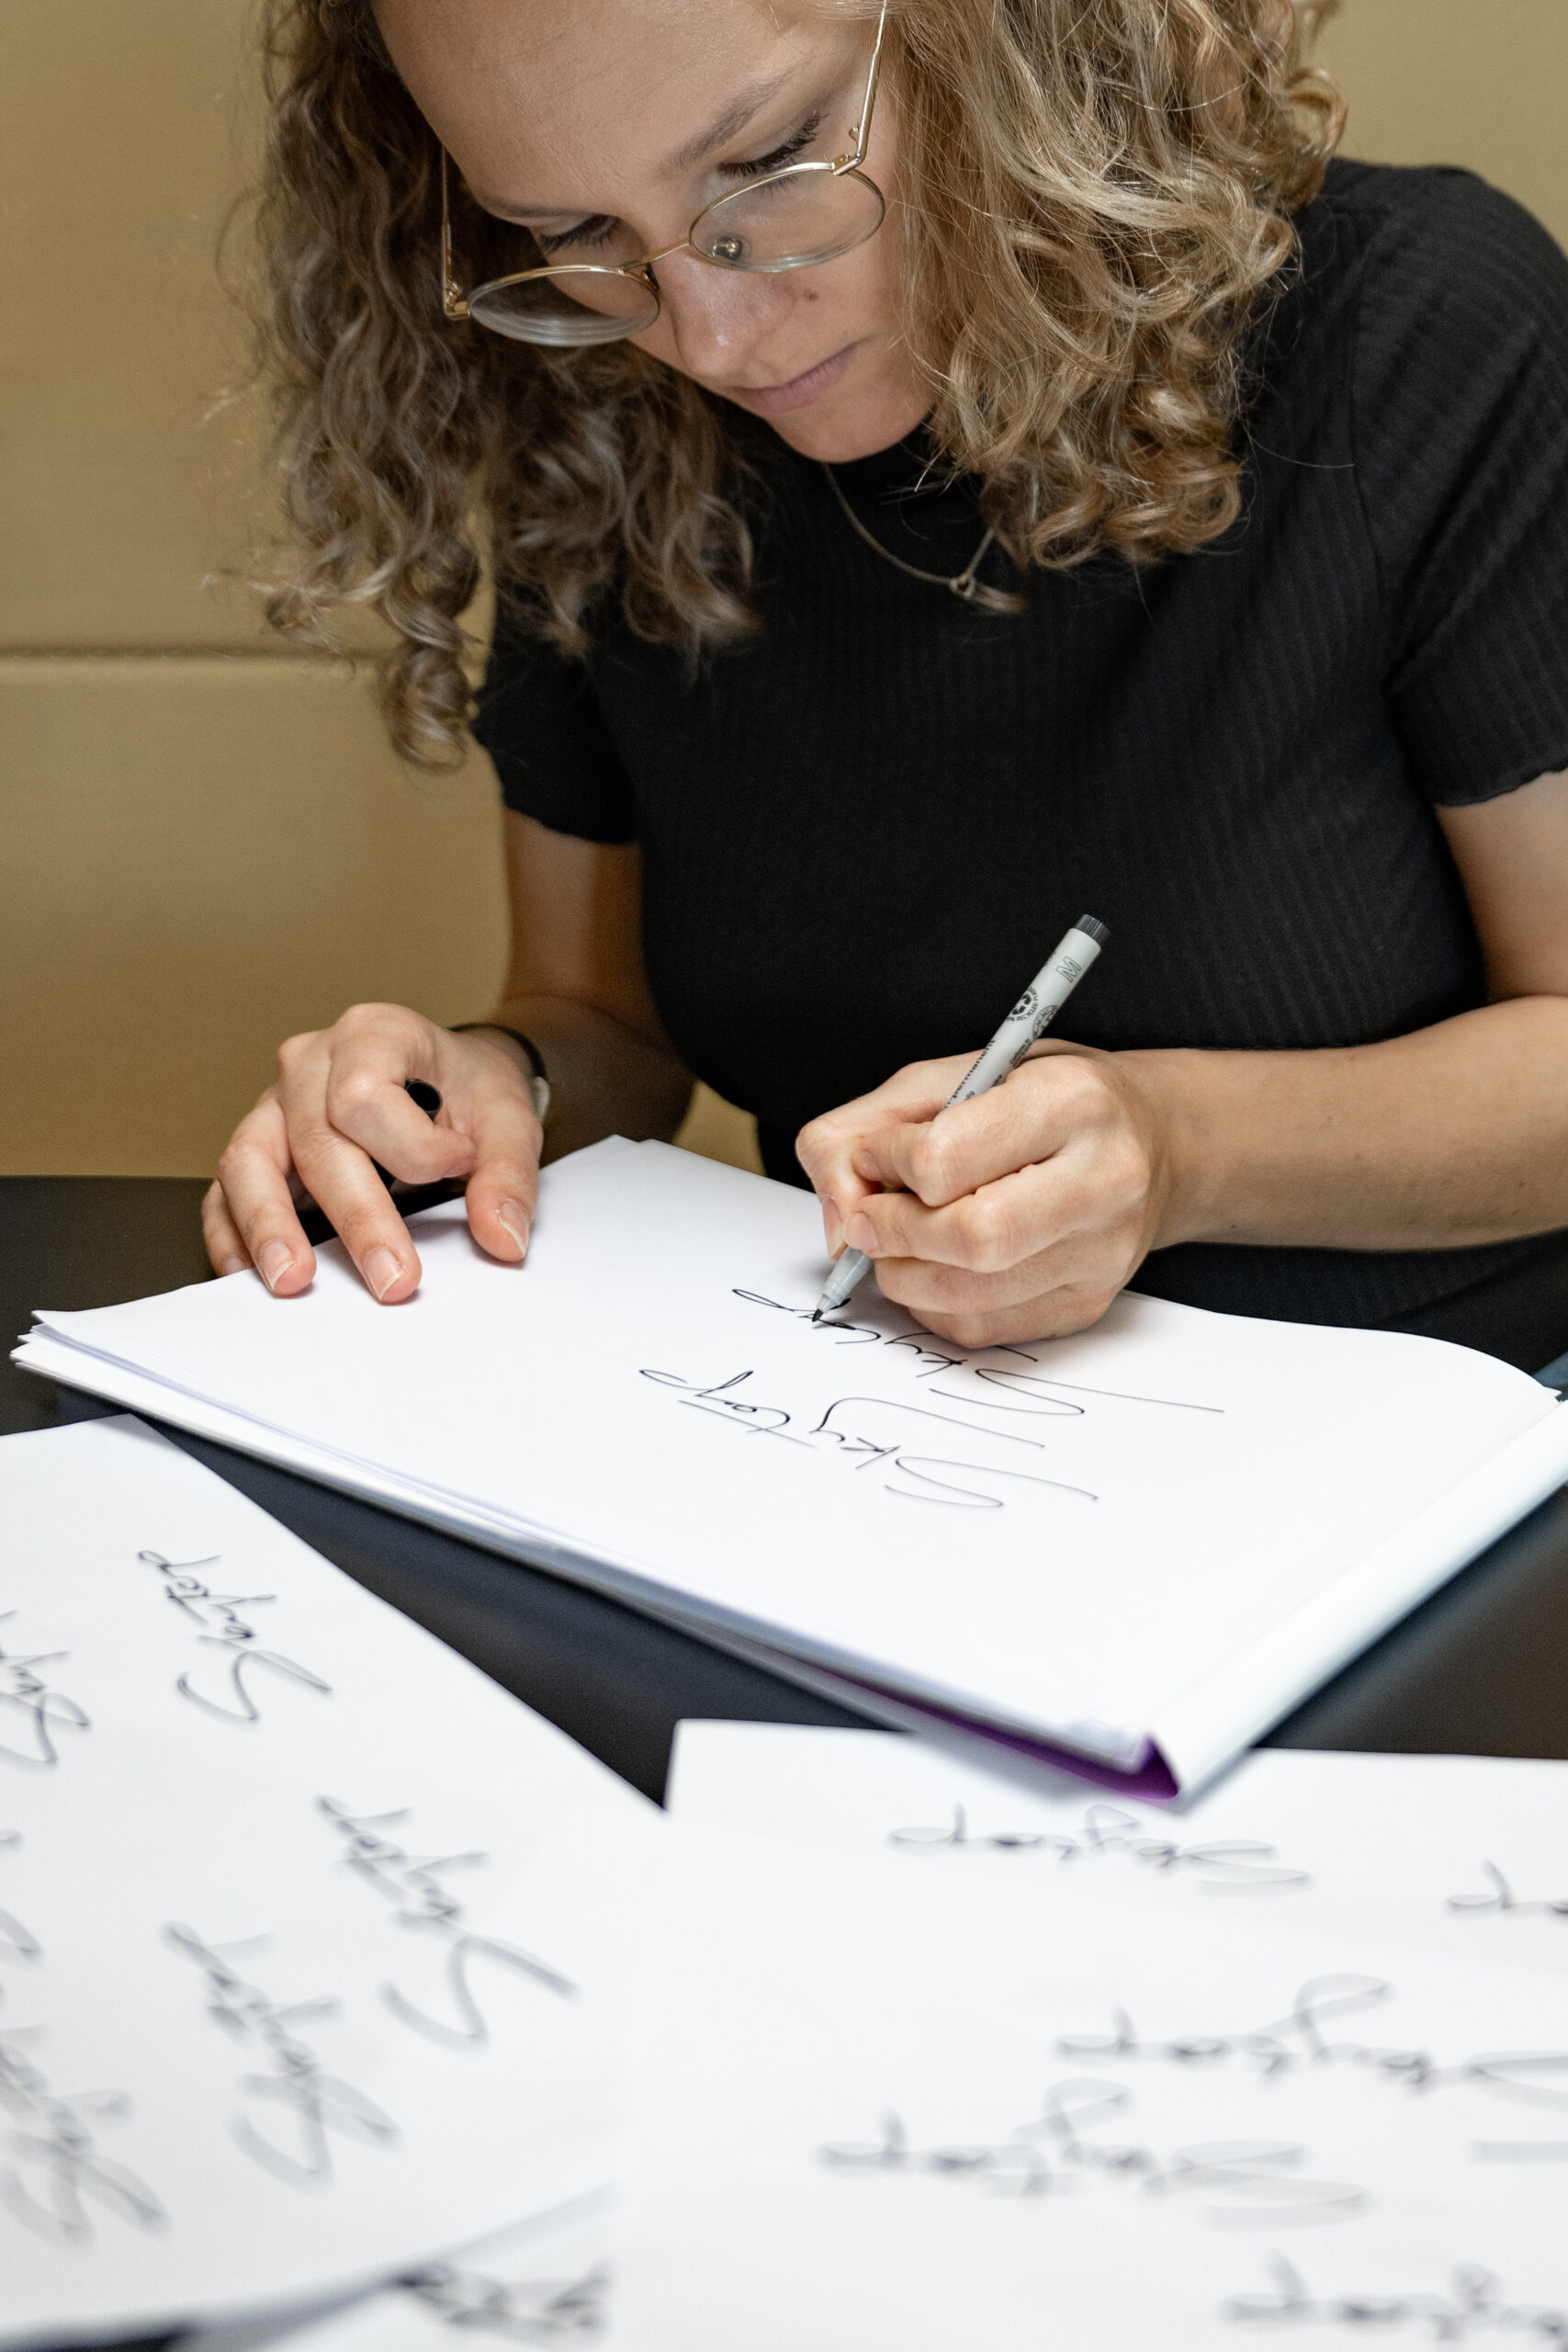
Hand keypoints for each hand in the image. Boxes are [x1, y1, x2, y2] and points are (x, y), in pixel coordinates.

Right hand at [202, 1004, 542, 1301]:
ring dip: (269, 1226)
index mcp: (373, 1034)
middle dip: (356, 1218)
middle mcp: (310, 1062)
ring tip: (293, 1280)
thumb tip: (503, 1238)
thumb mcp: (510, 1121)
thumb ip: (508, 1176)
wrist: (454, 1082)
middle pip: (314, 1141)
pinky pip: (225, 1190)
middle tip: (393, 1281)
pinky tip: (250, 1273)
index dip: (415, 1149)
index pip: (365, 1097)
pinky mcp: (258, 1149)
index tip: (459, 1166)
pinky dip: (233, 1232)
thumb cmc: (470, 1093)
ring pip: (247, 1162)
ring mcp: (275, 1105)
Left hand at [795, 1044, 1171, 1346]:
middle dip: (891, 1234)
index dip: (884, 1163)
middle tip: (867, 1218)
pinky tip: (936, 1266)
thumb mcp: (963, 1073)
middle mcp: (1103, 1181)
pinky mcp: (1088, 1304)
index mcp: (1072, 1102)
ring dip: (903, 1275)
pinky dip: (933, 1304)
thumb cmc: (1051, 1102)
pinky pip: (981, 1329)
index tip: (875, 1156)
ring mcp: (1102, 1253)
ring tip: (898, 1240)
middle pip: (968, 1239)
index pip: (946, 1158)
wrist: (1154, 1143)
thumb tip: (837, 1210)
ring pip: (968, 1296)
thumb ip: (873, 1123)